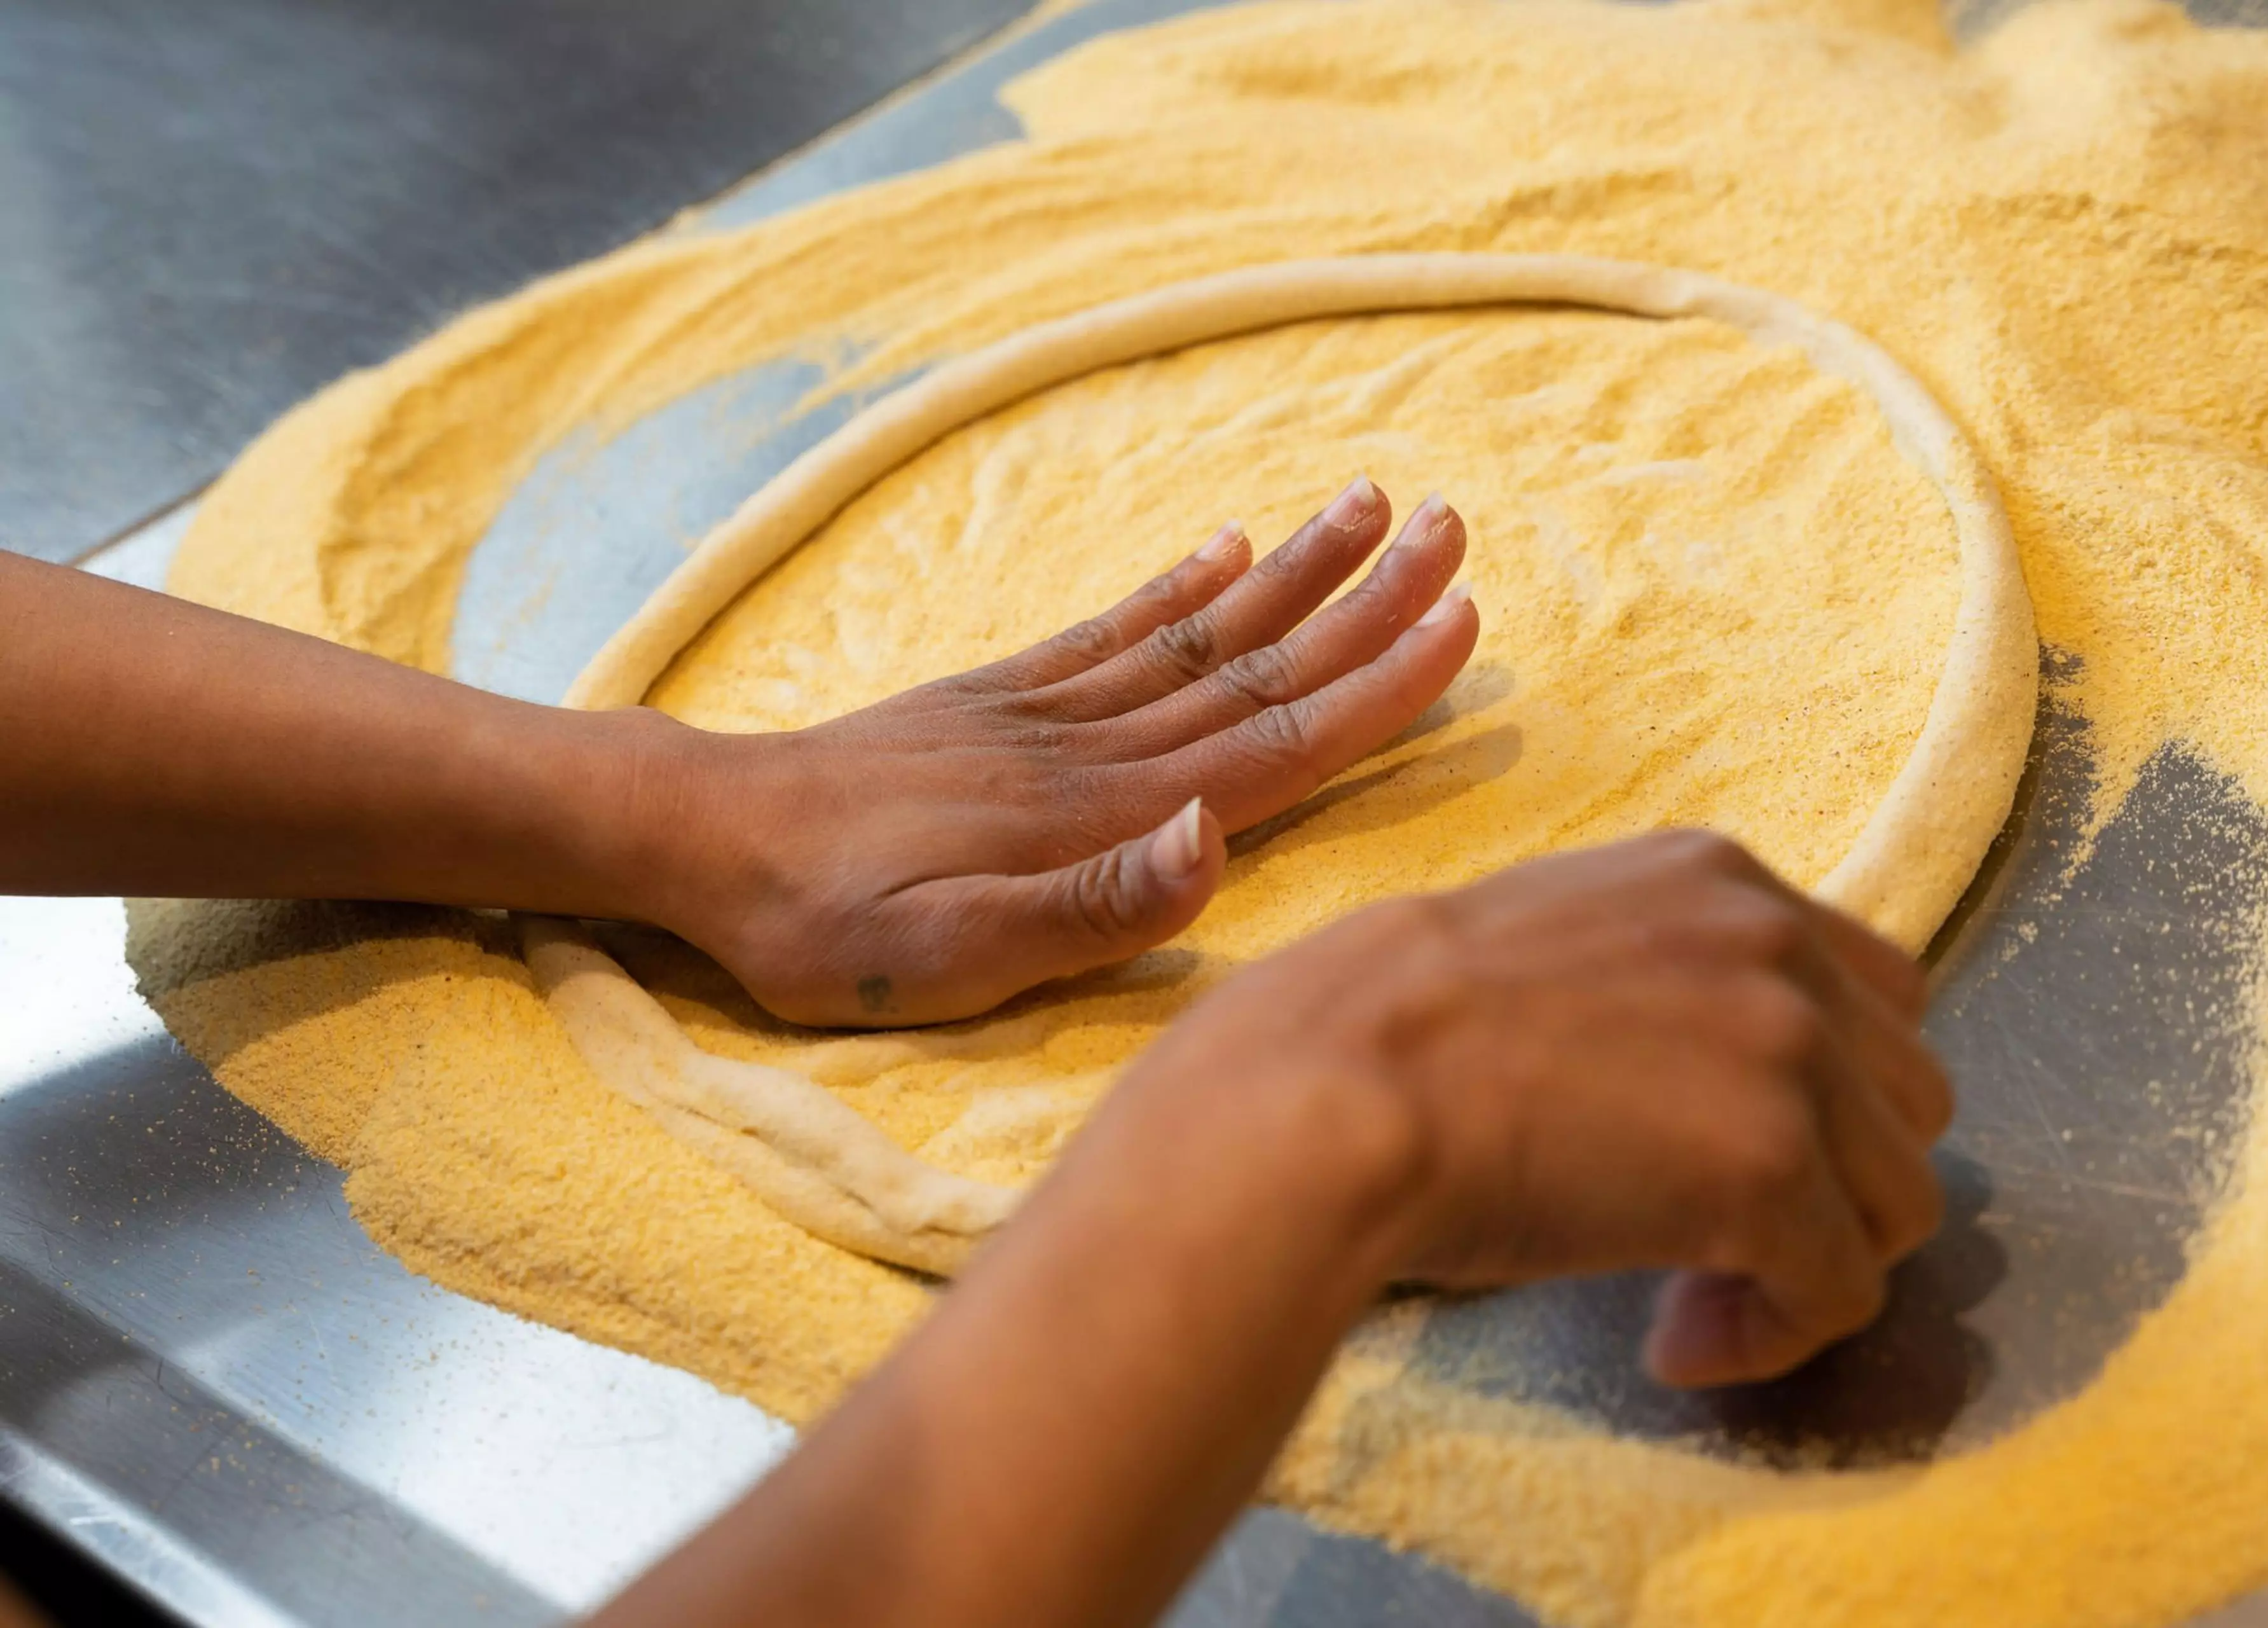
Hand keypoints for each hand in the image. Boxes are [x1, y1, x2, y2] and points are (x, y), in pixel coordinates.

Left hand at [640, 478, 1475, 1027]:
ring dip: (1296, 574)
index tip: (1463, 619)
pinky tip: (1228, 544)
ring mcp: (1040, 713)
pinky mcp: (994, 700)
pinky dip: (1181, 585)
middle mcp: (1086, 746)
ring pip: (1200, 632)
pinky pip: (1110, 629)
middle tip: (1456, 527)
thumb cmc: (818, 925)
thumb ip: (1086, 910)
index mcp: (1096, 815)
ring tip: (1372, 506)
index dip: (1375, 685)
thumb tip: (1213, 841)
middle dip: (1366, 602)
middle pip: (1257, 668)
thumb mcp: (944, 958)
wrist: (698, 837)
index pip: (1270, 743)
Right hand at [1125, 830, 1952, 1387]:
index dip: (1822, 1096)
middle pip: (1906, 1098)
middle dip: (1830, 1183)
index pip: (1872, 996)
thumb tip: (1694, 1085)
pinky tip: (1675, 1345)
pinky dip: (1772, 1337)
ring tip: (1691, 1302)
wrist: (1335, 1082)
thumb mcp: (1550, 947)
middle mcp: (1779, 945)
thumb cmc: (1386, 1031)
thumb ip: (1656, 982)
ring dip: (1809, 1266)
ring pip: (1899, 1200)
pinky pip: (1844, 1292)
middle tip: (1713, 1241)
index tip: (1724, 1157)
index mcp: (1719, 878)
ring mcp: (1791, 1052)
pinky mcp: (1775, 1167)